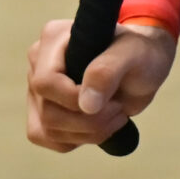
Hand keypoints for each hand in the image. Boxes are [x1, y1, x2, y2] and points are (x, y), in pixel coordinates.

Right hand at [27, 18, 176, 150]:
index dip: (74, 100)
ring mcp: (38, 89)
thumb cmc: (138, 53)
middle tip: (119, 109)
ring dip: (88, 133)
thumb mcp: (133, 54)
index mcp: (53, 39)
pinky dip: (78, 140)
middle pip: (48, 111)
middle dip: (89, 121)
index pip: (45, 82)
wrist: (142, 66)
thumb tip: (86, 105)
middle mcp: (38, 63)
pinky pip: (47, 138)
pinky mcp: (42, 110)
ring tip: (114, 116)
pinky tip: (100, 126)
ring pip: (47, 130)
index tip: (110, 101)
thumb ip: (108, 72)